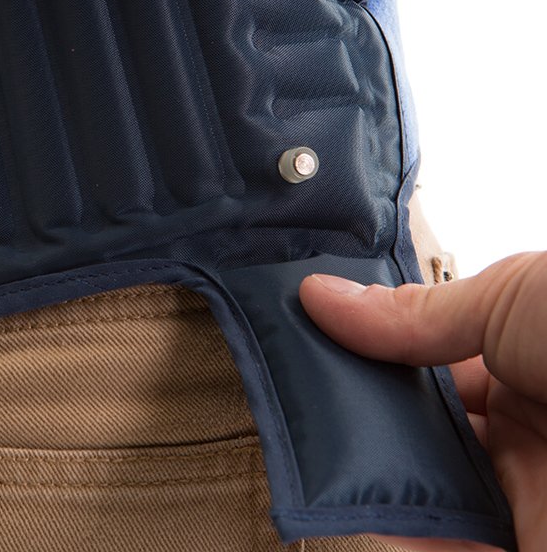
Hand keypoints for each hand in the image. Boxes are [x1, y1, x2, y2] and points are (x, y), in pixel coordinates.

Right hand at [299, 252, 546, 551]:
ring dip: (379, 493)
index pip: (423, 382)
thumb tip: (320, 295)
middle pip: (420, 446)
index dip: (363, 373)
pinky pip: (457, 549)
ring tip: (318, 473)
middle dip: (361, 436)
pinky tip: (370, 522)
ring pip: (435, 505)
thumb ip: (416, 312)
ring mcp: (535, 502)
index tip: (303, 365)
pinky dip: (414, 540)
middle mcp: (528, 441)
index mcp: (525, 370)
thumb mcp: (516, 298)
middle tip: (299, 423)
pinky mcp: (534, 549)